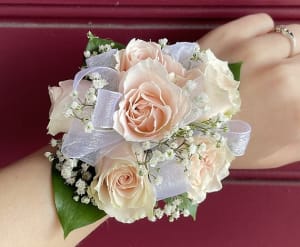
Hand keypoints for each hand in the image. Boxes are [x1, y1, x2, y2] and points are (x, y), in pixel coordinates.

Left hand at [198, 14, 299, 168]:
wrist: (177, 130)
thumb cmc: (227, 146)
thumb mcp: (280, 151)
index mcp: (295, 107)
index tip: (294, 89)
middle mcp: (279, 74)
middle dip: (296, 68)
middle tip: (280, 82)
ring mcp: (251, 52)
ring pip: (289, 37)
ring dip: (280, 53)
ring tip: (259, 71)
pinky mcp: (227, 36)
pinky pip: (263, 22)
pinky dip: (260, 35)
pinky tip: (246, 55)